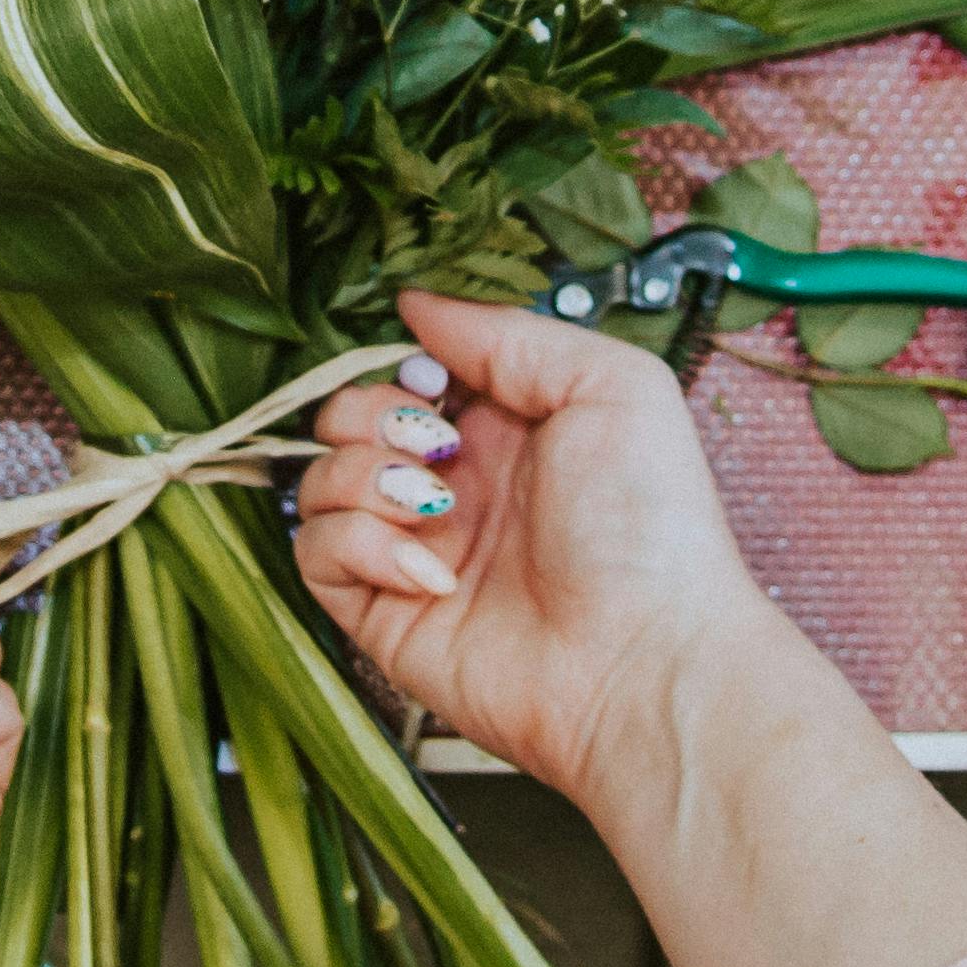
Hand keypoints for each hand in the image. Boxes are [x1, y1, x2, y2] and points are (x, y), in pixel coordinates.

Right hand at [289, 290, 785, 801]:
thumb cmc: (650, 528)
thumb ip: (507, 333)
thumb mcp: (609, 384)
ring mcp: (415, 548)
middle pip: (348, 416)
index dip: (405, 364)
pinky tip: (429, 570)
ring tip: (435, 509)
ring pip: (322, 479)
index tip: (433, 378)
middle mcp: (454, 484)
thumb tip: (414, 303)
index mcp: (506, 428)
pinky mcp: (384, 614)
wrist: (644, 663)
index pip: (410, 370)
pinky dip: (360, 546)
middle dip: (372, 414)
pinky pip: (317, 552)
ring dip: (364, 478)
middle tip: (434, 445)